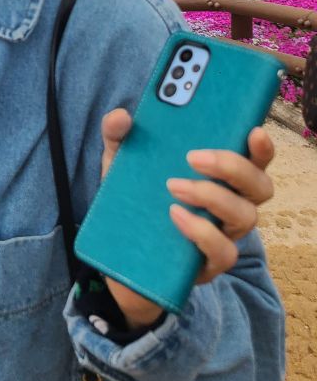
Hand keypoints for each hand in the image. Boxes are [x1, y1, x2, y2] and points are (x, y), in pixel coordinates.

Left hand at [97, 108, 275, 329]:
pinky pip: (224, 252)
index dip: (262, 147)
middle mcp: (231, 204)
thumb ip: (118, 135)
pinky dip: (202, 232)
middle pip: (259, 186)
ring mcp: (224, 235)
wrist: (118, 251)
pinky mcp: (211, 264)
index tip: (252, 131)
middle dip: (232, 166)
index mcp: (219, 175)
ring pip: (246, 216)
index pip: (255, 159)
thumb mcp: (120, 162)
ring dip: (212, 196)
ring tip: (173, 186)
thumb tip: (121, 117)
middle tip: (193, 157)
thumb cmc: (133, 197)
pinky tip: (175, 216)